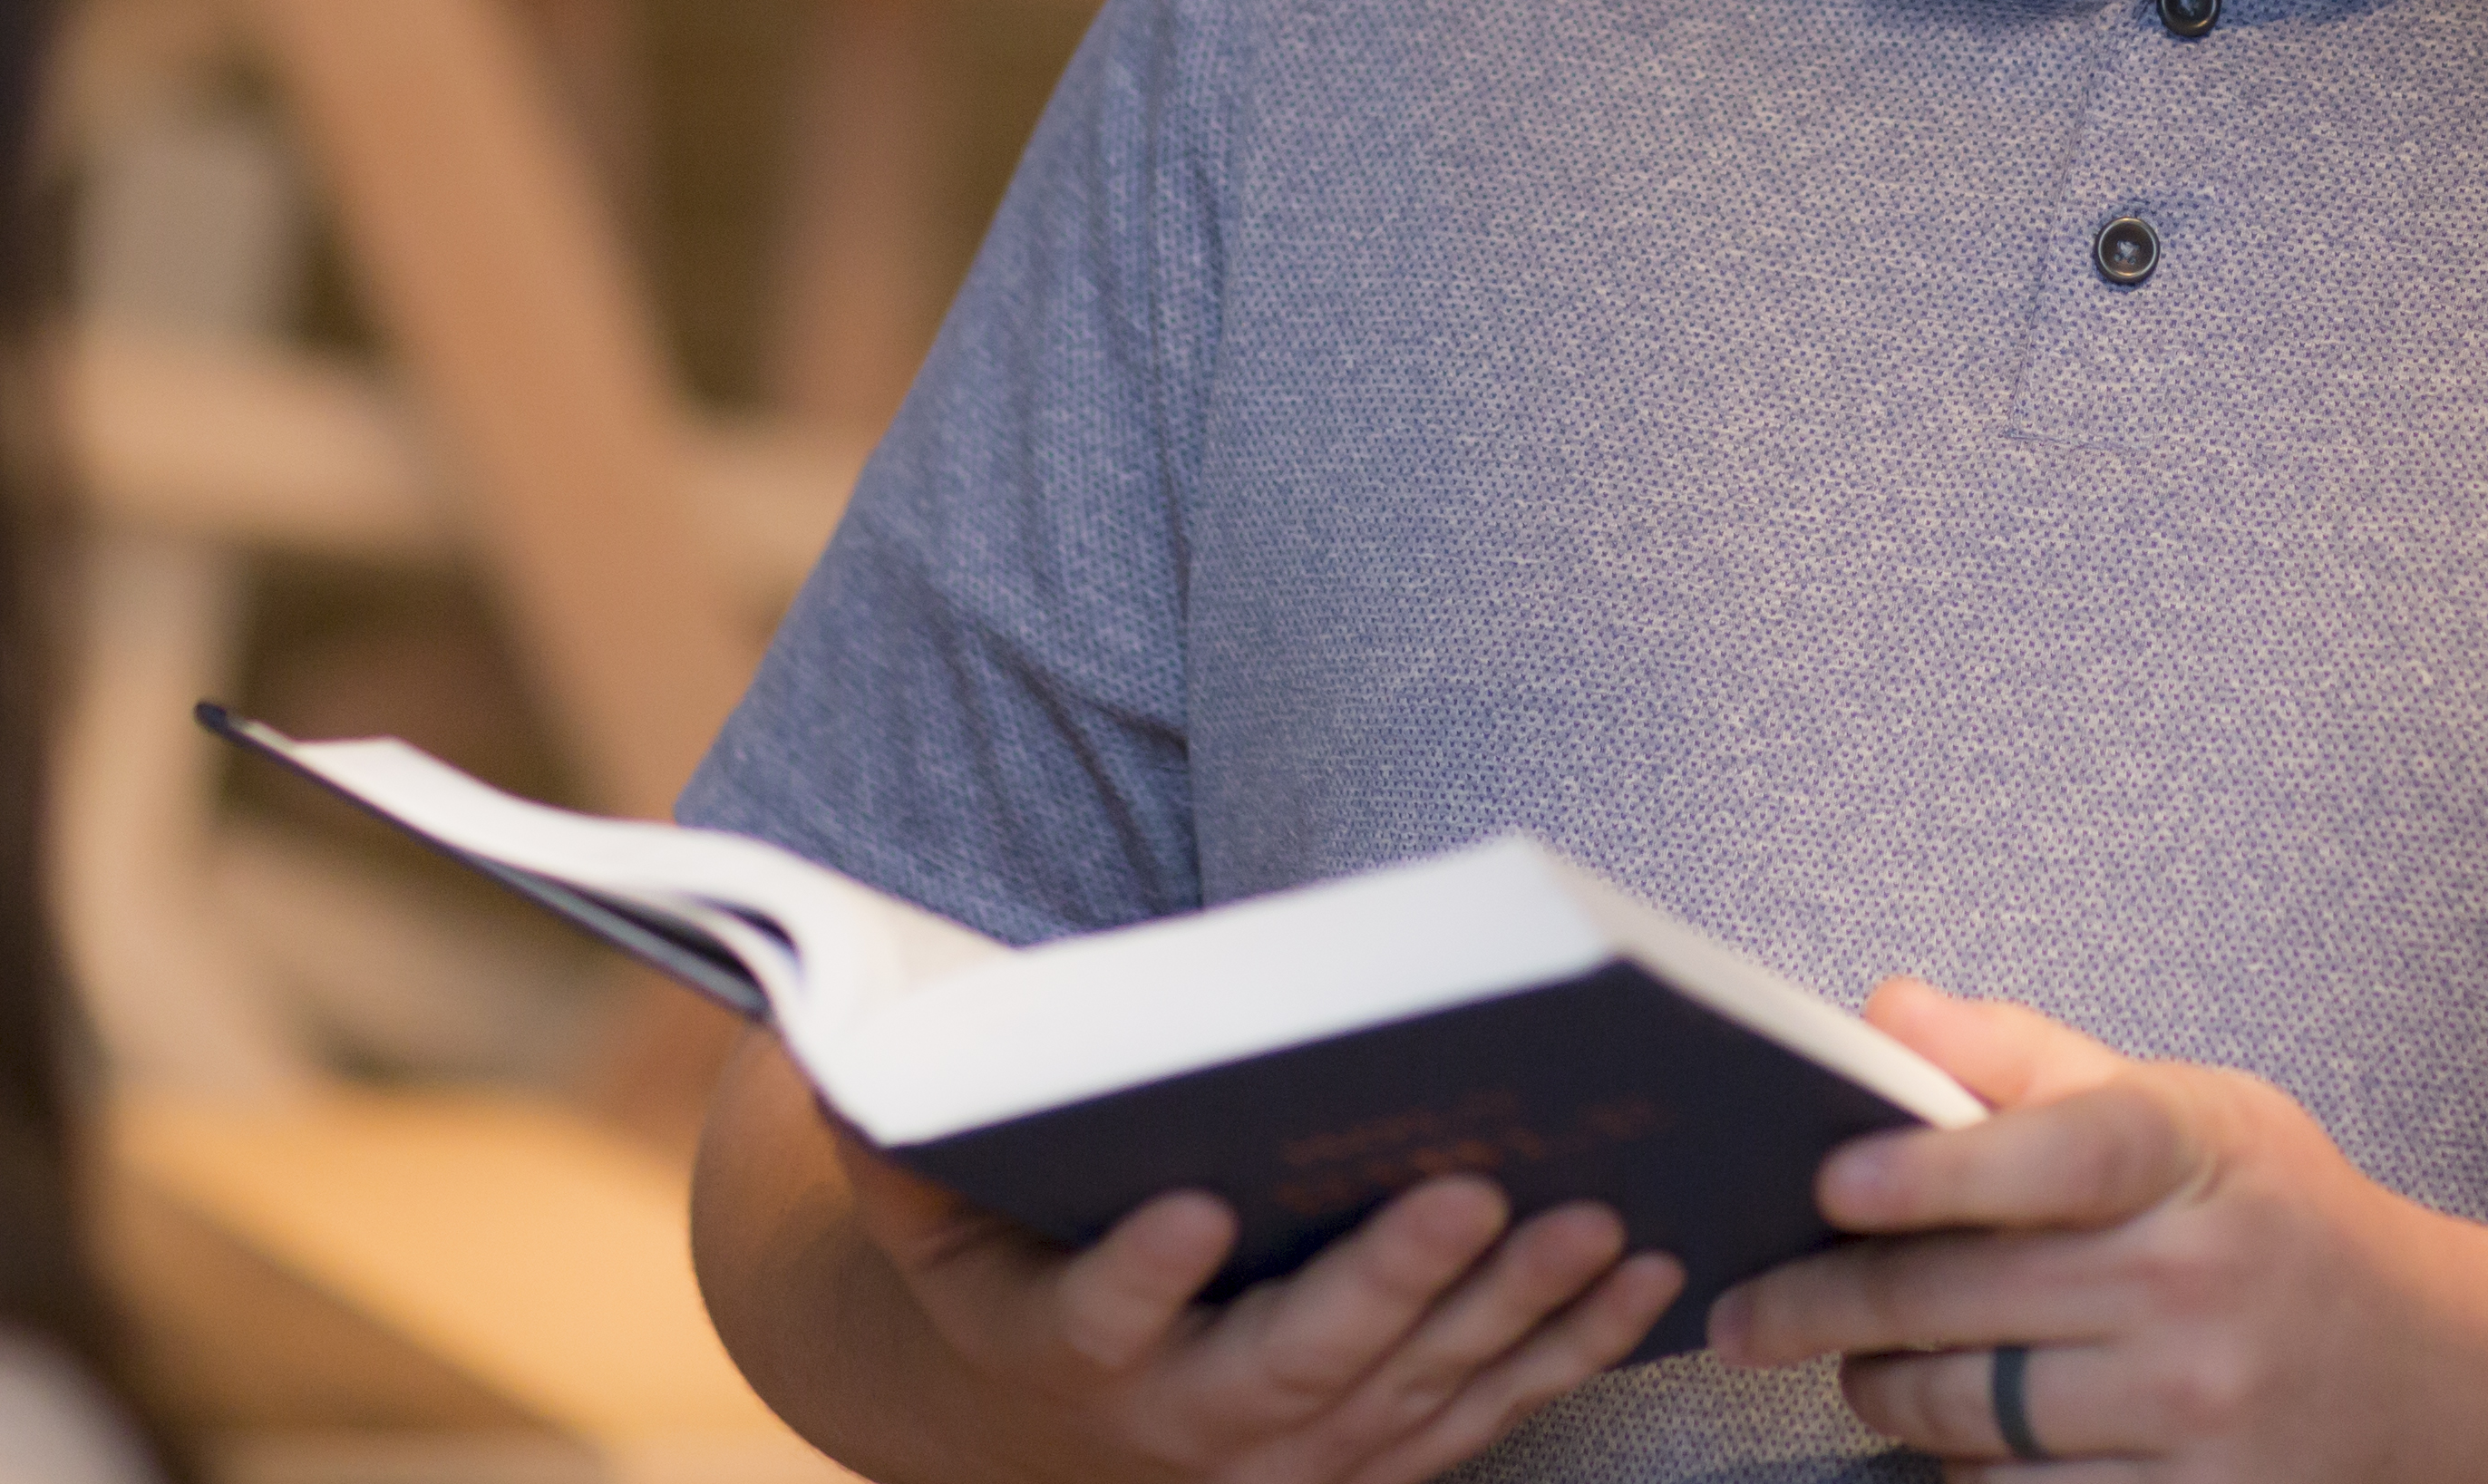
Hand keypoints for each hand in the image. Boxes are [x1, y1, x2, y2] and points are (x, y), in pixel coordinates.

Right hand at [828, 1119, 1685, 1483]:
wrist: (1049, 1419)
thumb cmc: (1006, 1256)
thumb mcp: (929, 1206)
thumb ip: (899, 1134)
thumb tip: (836, 1044)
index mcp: (1068, 1350)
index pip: (1098, 1319)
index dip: (1141, 1273)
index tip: (1190, 1206)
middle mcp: (1190, 1428)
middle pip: (1297, 1364)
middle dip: (1391, 1281)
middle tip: (1474, 1184)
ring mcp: (1300, 1460)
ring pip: (1417, 1394)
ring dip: (1514, 1311)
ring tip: (1603, 1214)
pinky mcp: (1385, 1458)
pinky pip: (1489, 1411)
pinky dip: (1572, 1347)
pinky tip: (1651, 1267)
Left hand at [1706, 980, 2487, 1480]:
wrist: (2431, 1370)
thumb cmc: (2274, 1214)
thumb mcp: (2187, 1107)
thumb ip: (2024, 1059)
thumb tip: (1879, 1011)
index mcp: (2197, 1150)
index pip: (2053, 1150)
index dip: (1932, 1167)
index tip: (1830, 1182)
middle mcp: (2204, 1281)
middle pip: (1967, 1297)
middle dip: (1829, 1304)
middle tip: (1752, 1308)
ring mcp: (2203, 1408)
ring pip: (1972, 1411)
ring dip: (1884, 1391)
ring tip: (1856, 1363)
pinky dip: (1965, 1468)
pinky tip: (1951, 1433)